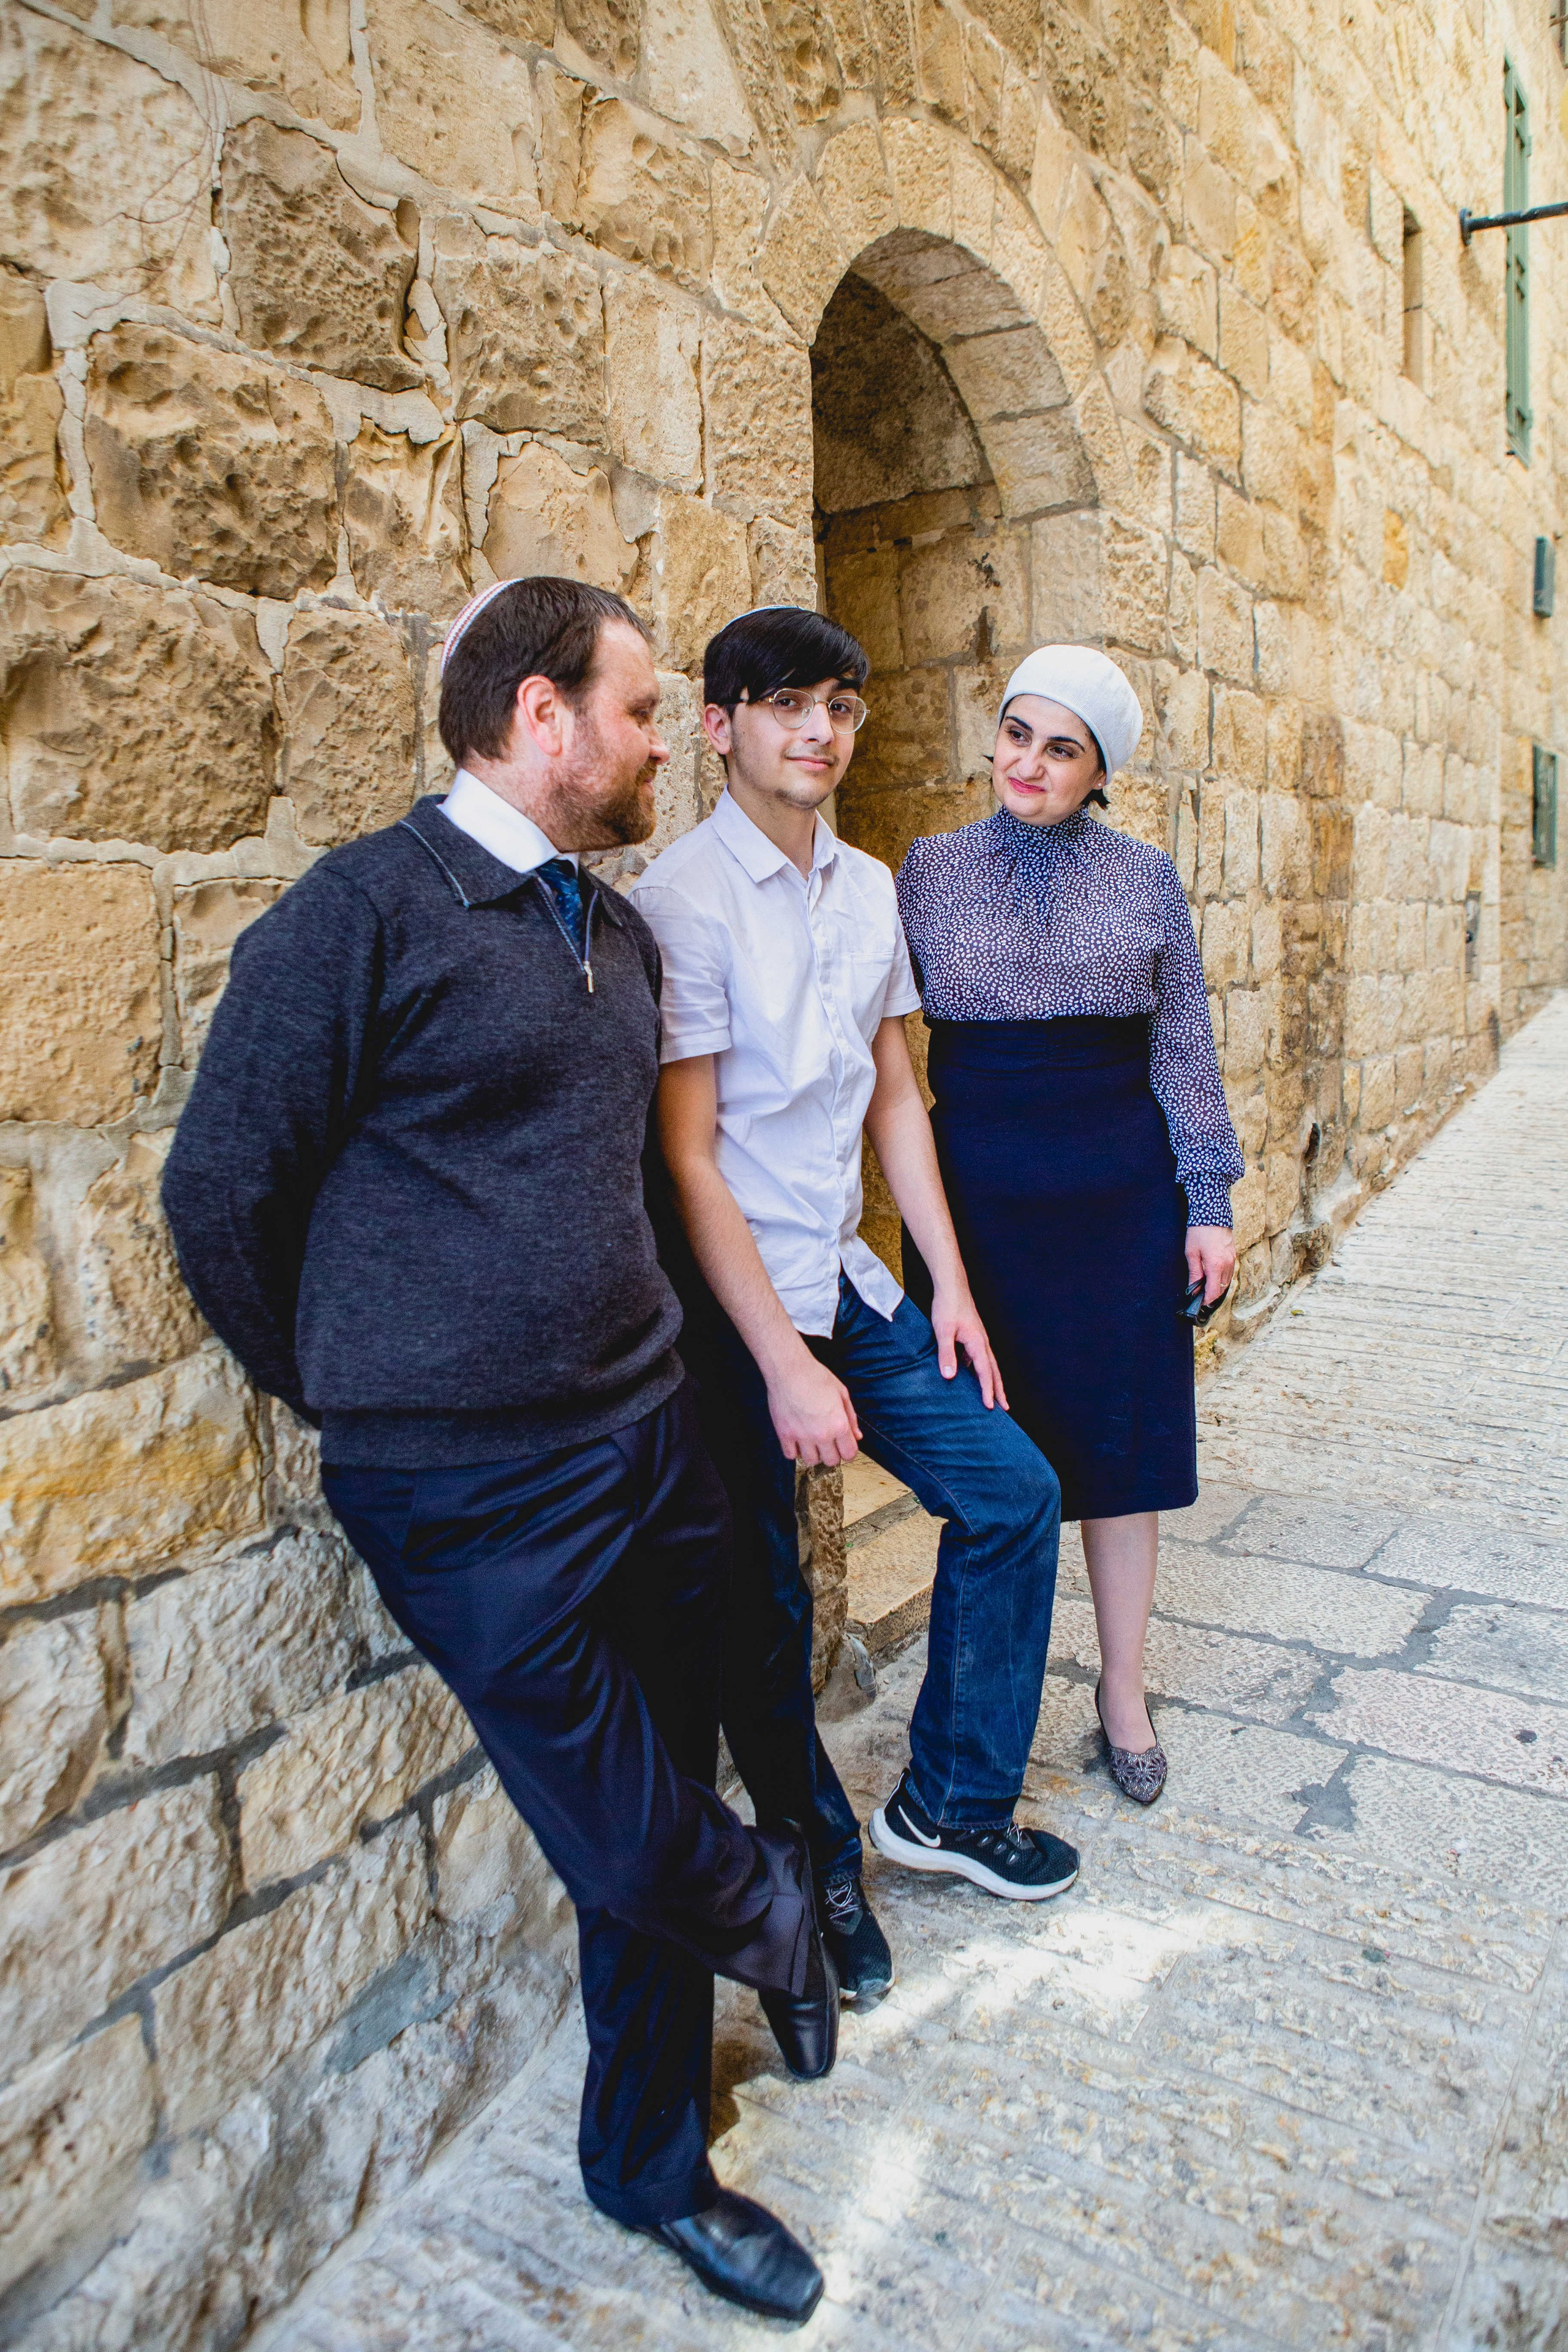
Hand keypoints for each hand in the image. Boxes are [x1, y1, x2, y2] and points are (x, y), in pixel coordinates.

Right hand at [766, 1345, 861, 1465]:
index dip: (849, 1452)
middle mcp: (822, 1434)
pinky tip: (797, 1440)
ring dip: (813, 1453)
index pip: (849, 1454)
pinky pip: (791, 1455)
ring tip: (812, 1441)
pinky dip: (795, 1451)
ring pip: (811, 1461)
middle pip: (831, 1461)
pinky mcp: (784, 1434)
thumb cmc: (816, 1376)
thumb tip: (857, 1435)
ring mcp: (802, 1436)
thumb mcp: (842, 1393)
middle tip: (829, 1443)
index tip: (845, 1448)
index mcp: (839, 1424)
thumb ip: (851, 1417)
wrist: (790, 1370)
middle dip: (832, 1454)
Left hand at [930, 1286, 1008, 1410]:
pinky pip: (979, 1357)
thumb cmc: (947, 1306)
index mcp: (977, 1343)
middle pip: (994, 1370)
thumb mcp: (943, 1331)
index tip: (991, 1406)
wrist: (951, 1286)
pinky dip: (979, 1369)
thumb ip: (946, 1353)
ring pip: (988, 1364)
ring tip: (993, 1396)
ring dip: (992, 1380)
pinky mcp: (973, 1335)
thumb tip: (949, 1376)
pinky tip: (970, 1375)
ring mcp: (979, 1338)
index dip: (987, 1390)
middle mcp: (982, 1342)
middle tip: (1005, 1408)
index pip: (985, 1372)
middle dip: (999, 1390)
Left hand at [1185, 1225, 1235, 1306]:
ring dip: (1217, 1286)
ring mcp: (1232, 1259)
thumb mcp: (1192, 1253)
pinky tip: (1212, 1275)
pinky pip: (1229, 1272)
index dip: (1206, 1300)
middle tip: (1200, 1295)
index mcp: (1215, 1265)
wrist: (1212, 1213)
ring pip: (1227, 1281)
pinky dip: (1222, 1277)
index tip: (1199, 1303)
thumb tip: (1193, 1289)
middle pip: (1222, 1288)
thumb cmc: (1199, 1232)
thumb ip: (1194, 1273)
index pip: (1214, 1291)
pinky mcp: (1234, 1255)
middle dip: (1211, 1294)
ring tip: (1205, 1286)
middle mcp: (1227, 1264)